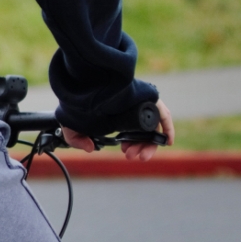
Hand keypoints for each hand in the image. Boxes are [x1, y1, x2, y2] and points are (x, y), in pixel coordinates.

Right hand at [60, 100, 174, 161]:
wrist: (84, 84)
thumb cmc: (77, 100)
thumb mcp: (73, 125)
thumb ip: (76, 139)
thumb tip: (90, 148)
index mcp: (118, 113)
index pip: (132, 133)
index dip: (130, 145)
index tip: (126, 152)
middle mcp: (132, 108)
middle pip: (144, 132)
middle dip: (140, 148)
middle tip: (132, 157)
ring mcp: (141, 103)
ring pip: (152, 127)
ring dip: (150, 144)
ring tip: (141, 155)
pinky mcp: (148, 98)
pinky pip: (163, 114)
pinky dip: (167, 128)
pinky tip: (167, 141)